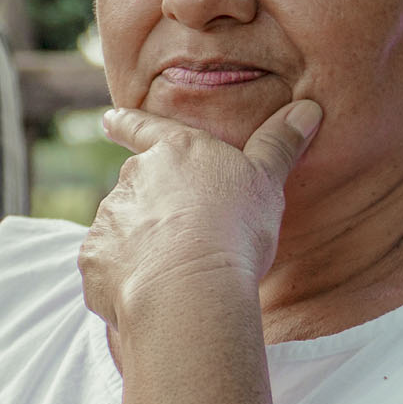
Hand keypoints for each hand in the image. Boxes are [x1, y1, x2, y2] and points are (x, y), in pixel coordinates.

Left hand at [77, 101, 321, 331]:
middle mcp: (133, 178)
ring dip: (139, 245)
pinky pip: (108, 267)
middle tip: (180, 235)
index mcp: (174, 152)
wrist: (190, 288)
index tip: (108, 120)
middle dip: (150, 207)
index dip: (127, 123)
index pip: (144, 127)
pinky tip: (150, 295)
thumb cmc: (235, 229)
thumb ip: (279, 145)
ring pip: (121, 229)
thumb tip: (308, 108)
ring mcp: (108, 219)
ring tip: (173, 273)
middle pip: (136, 188)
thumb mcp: (266, 182)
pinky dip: (123, 278)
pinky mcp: (95, 260)